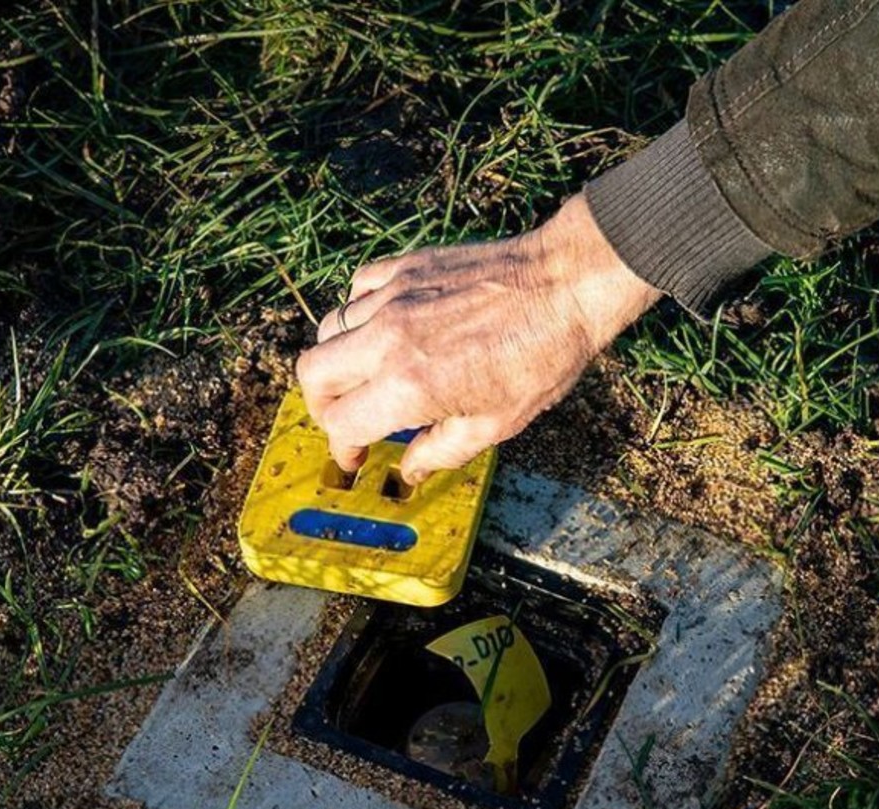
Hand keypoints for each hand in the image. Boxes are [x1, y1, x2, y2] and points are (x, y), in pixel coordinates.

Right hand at [295, 193, 661, 482]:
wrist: (566, 283)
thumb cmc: (541, 356)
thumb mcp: (495, 424)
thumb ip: (440, 451)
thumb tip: (409, 471)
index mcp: (408, 386)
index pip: (341, 422)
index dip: (343, 447)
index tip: (355, 455)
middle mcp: (387, 339)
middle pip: (312, 373)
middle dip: (322, 405)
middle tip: (347, 417)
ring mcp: (392, 296)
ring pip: (329, 329)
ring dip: (339, 358)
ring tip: (367, 373)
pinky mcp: (405, 266)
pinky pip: (356, 289)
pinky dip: (358, 312)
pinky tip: (384, 327)